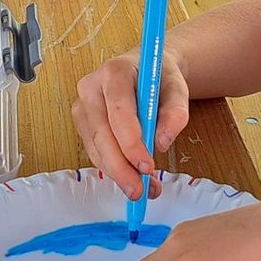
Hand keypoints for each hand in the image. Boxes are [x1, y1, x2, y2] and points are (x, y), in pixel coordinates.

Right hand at [72, 45, 190, 199]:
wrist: (146, 70)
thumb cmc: (159, 78)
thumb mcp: (178, 89)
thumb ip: (176, 113)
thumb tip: (162, 142)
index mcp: (114, 71)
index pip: (118, 111)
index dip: (131, 142)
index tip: (147, 166)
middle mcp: (91, 86)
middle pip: (101, 134)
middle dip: (121, 167)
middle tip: (140, 190)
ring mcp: (82, 105)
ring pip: (95, 148)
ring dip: (118, 173)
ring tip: (145, 188)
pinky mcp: (83, 123)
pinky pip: (95, 152)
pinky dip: (113, 169)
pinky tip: (133, 178)